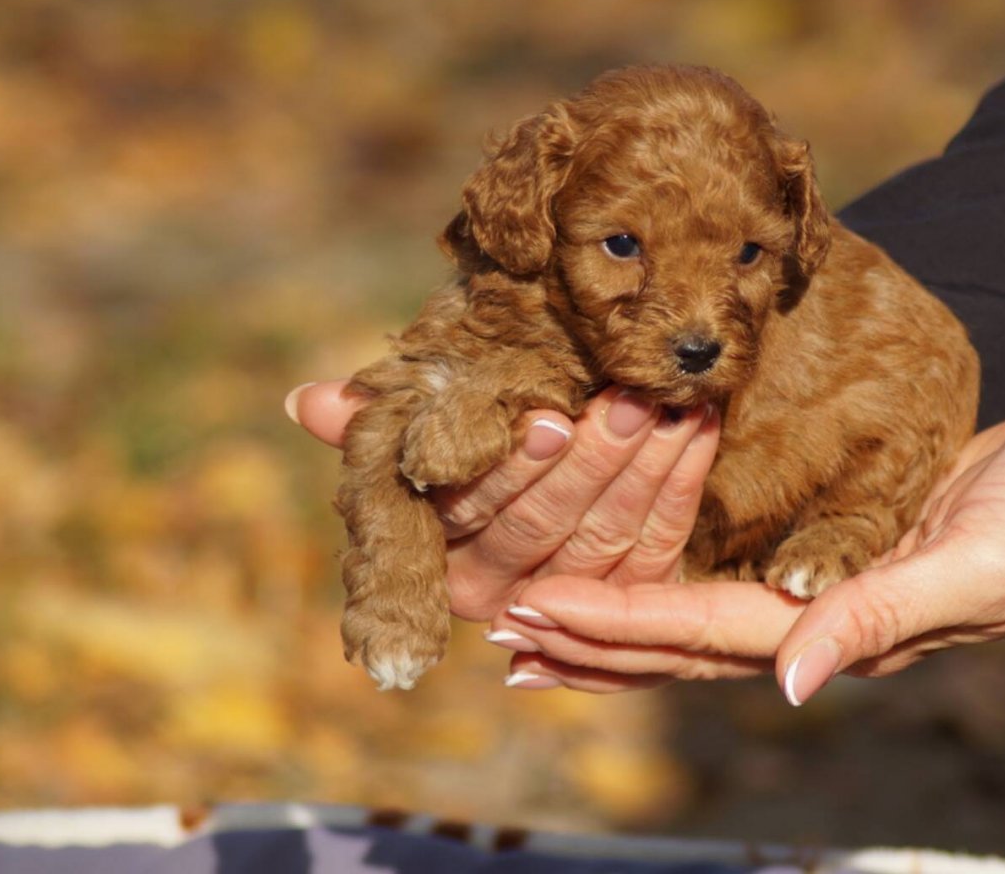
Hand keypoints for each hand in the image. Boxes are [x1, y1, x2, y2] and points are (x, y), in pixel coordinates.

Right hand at [286, 380, 720, 620]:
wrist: (548, 456)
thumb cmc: (467, 438)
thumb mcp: (419, 434)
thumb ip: (371, 423)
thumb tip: (304, 401)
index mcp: (444, 560)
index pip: (480, 514)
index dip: (515, 469)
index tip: (549, 418)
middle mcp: (504, 595)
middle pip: (552, 529)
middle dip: (595, 461)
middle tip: (630, 398)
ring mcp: (575, 605)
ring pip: (613, 536)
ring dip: (648, 467)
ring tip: (672, 402)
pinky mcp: (636, 597)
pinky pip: (664, 542)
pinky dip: (683, 482)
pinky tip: (700, 426)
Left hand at [484, 401, 1004, 700]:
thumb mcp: (977, 564)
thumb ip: (881, 618)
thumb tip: (786, 684)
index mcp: (846, 628)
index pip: (705, 634)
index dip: (617, 626)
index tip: (534, 613)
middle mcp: (825, 619)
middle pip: (684, 644)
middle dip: (593, 640)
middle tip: (501, 633)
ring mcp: (830, 585)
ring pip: (700, 616)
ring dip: (620, 620)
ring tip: (544, 620)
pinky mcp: (838, 542)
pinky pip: (736, 570)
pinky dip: (673, 578)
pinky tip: (639, 564)